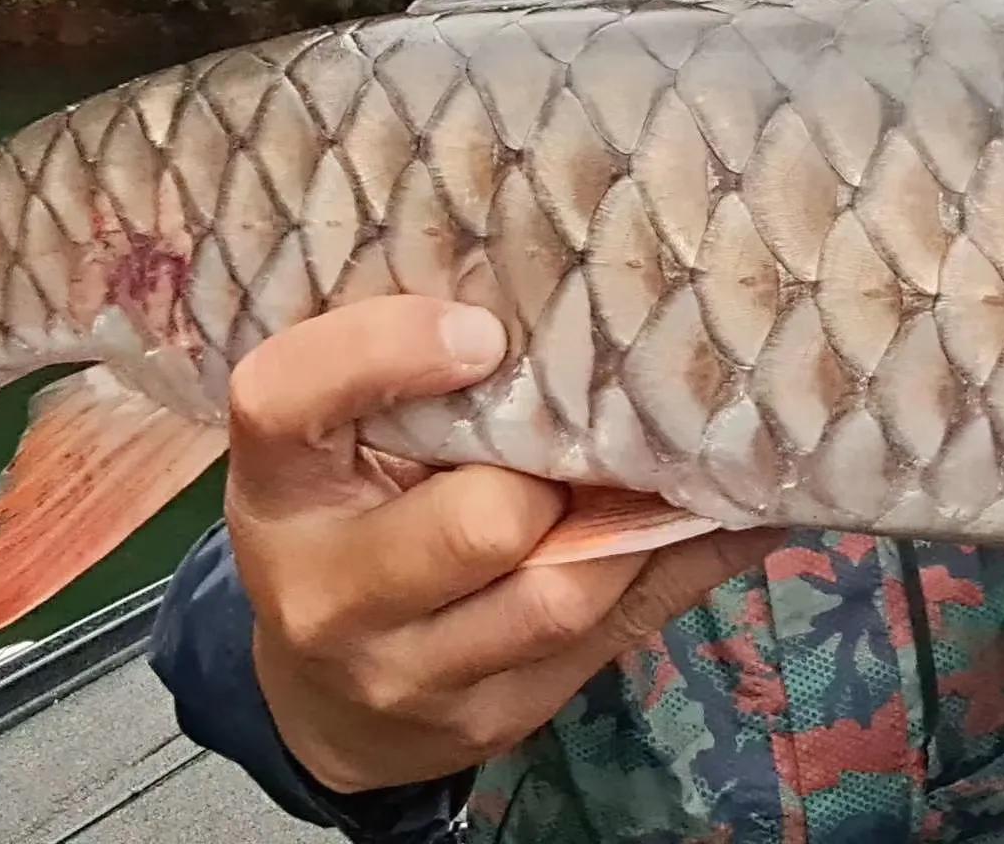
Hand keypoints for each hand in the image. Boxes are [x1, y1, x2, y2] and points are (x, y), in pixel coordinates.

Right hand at [223, 295, 782, 794]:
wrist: (325, 708)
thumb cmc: (346, 528)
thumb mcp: (340, 452)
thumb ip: (408, 385)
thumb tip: (582, 284)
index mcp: (278, 491)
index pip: (284, 401)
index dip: (380, 352)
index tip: (478, 332)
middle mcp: (328, 593)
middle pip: (478, 523)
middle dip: (553, 471)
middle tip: (588, 425)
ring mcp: (409, 673)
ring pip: (562, 595)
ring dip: (629, 524)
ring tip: (668, 463)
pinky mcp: (491, 719)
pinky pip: (616, 637)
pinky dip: (675, 565)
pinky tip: (726, 516)